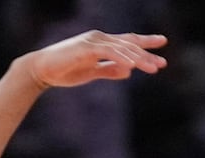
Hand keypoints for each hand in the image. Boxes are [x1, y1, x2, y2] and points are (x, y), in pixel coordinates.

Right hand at [23, 31, 166, 90]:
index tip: (162, 43)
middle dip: (147, 54)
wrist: (42, 70)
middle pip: (128, 45)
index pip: (128, 41)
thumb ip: (109, 70)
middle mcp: (99, 38)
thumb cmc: (64, 71)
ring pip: (121, 49)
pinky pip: (107, 52)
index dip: (145, 42)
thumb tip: (128, 72)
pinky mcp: (85, 48)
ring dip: (138, 59)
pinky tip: (132, 66)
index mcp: (102, 44)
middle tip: (163, 64)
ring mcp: (92, 41)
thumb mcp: (92, 73)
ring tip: (153, 68)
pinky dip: (121, 58)